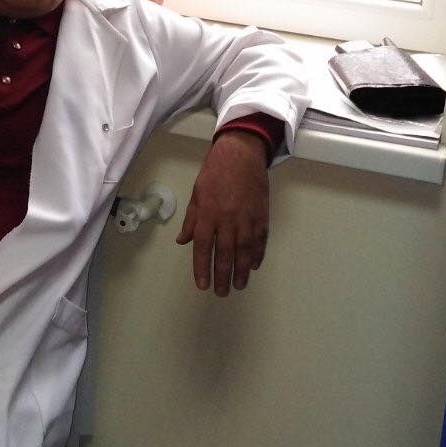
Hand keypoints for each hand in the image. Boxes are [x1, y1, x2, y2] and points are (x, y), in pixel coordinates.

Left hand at [175, 130, 269, 296]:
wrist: (241, 154)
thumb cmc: (215, 172)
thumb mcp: (197, 193)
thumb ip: (192, 219)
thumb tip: (183, 240)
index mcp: (208, 214)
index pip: (203, 248)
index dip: (202, 268)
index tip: (203, 285)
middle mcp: (227, 220)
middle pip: (225, 254)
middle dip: (223, 276)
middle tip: (222, 293)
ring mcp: (247, 218)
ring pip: (244, 251)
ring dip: (242, 271)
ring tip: (239, 285)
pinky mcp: (262, 215)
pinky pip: (260, 240)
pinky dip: (257, 254)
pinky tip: (253, 266)